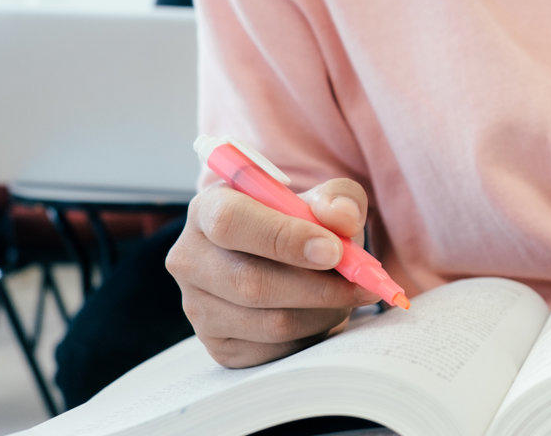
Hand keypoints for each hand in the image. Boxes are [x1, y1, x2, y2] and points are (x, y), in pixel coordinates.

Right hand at [166, 178, 380, 367]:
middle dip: (317, 287)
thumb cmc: (307, 226)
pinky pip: (274, 350)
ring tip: (345, 295)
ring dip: (322, 312)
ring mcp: (197, 306)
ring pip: (269, 322)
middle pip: (250, 282)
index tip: (333, 251)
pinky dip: (311, 335)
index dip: (284, 237)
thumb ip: (338, 200)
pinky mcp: (217, 345)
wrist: (292, 266)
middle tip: (361, 283)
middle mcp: (190, 258)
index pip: (231, 222)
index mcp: (209, 208)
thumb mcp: (327, 202)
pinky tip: (321, 314)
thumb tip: (342, 217)